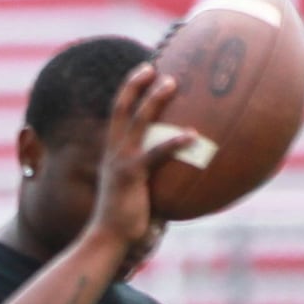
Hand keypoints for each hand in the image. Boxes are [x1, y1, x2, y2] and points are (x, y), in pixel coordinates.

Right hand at [89, 63, 188, 248]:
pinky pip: (156, 154)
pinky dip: (174, 143)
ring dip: (153, 99)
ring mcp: (120, 161)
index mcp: (113, 153)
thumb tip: (188, 174)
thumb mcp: (142, 192)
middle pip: (120, 109)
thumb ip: (158, 178)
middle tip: (152, 66)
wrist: (108, 238)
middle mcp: (113, 152)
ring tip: (172, 82)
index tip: (142, 74)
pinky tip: (194, 135)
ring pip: (137, 121)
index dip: (127, 93)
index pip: (117, 116)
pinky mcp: (131, 175)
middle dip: (134, 85)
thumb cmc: (128, 221)